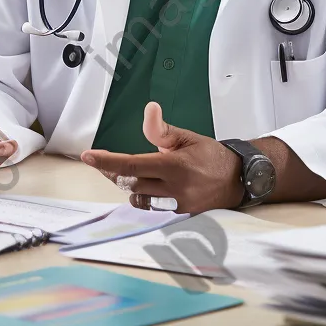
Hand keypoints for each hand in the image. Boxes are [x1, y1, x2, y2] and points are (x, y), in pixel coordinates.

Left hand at [80, 102, 242, 213]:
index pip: (132, 165)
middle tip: (104, 163)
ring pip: (139, 200)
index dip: (107, 162)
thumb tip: (149, 109)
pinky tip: (142, 188)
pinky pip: (152, 210)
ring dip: (128, 187)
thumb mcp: (186, 137)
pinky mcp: (180, 217)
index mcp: (174, 166)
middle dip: (114, 173)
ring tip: (126, 174)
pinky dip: (143, 198)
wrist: (238, 179)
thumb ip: (161, 129)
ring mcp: (178, 206)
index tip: (87, 156)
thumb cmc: (209, 155)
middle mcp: (175, 189)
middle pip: (130, 184)